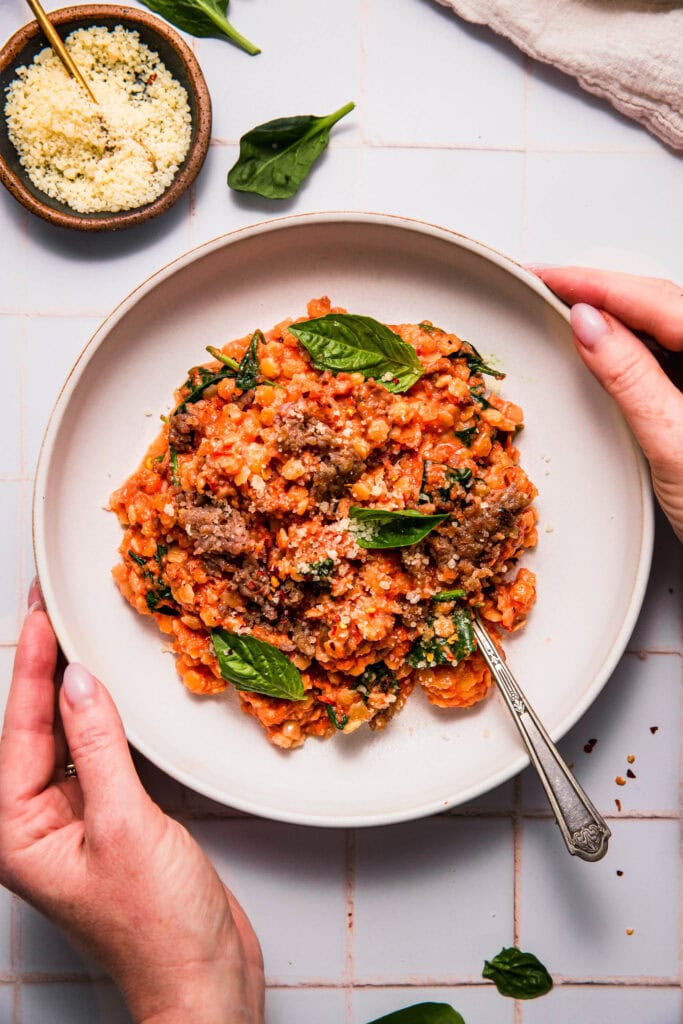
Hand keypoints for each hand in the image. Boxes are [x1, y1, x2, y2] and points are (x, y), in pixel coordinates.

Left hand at [0, 583, 263, 1023]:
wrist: (204, 979)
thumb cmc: (157, 929)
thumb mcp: (123, 826)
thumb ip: (98, 748)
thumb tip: (79, 684)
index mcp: (19, 832)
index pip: (20, 730)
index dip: (32, 667)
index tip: (41, 615)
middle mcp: (40, 824)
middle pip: (38, 728)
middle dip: (46, 669)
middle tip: (53, 610)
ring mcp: (79, 821)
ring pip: (71, 738)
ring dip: (78, 689)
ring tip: (78, 635)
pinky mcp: (118, 820)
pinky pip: (104, 756)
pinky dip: (110, 719)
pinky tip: (115, 691)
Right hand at [530, 267, 682, 540]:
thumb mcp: (673, 441)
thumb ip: (630, 377)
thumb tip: (589, 325)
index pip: (657, 300)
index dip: (596, 284)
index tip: (547, 276)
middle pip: (661, 303)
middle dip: (602, 291)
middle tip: (546, 285)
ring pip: (666, 325)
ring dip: (617, 315)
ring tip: (568, 308)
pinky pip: (671, 353)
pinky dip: (635, 346)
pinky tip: (609, 346)